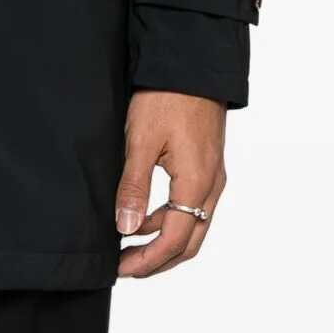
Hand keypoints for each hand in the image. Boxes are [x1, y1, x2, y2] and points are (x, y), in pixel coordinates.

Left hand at [114, 91, 226, 278]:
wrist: (193, 63)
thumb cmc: (167, 97)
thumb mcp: (141, 142)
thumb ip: (134, 188)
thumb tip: (126, 228)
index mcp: (196, 184)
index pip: (174, 240)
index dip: (147, 261)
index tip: (120, 269)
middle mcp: (211, 186)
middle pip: (189, 242)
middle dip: (157, 261)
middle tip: (125, 268)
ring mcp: (213, 177)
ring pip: (193, 227)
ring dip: (163, 242)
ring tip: (129, 245)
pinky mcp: (208, 166)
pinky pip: (193, 208)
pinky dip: (170, 222)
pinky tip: (145, 217)